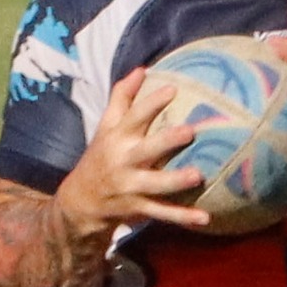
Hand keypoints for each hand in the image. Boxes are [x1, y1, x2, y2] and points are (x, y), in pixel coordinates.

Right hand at [55, 68, 211, 238]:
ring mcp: (131, 186)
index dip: (152, 103)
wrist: (80, 202)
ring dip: (176, 181)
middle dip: (167, 141)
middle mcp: (123, 161)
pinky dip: (183, 217)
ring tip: (198, 176)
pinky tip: (205, 218)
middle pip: (146, 149)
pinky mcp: (138, 208)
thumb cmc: (101, 156)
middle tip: (190, 131)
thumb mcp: (106, 127)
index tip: (173, 89)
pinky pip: (162, 213)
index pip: (134, 116)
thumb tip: (142, 69)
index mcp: (118, 138)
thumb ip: (122, 98)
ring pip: (156, 184)